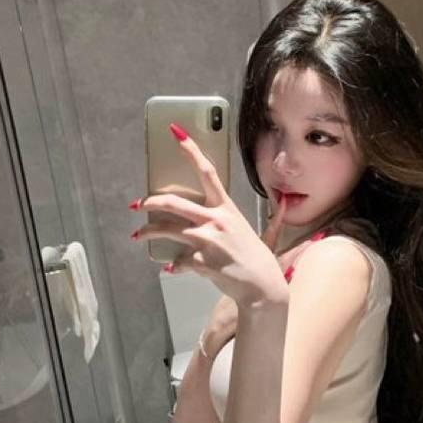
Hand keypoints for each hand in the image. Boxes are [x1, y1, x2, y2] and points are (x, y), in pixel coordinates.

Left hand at [131, 124, 290, 307]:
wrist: (261, 289)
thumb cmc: (260, 261)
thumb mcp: (265, 234)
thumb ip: (272, 217)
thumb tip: (284, 202)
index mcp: (228, 208)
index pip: (207, 172)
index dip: (190, 150)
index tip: (175, 133)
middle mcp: (216, 220)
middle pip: (174, 203)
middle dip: (150, 202)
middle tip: (137, 205)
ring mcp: (207, 240)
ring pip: (167, 229)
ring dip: (148, 231)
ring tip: (138, 235)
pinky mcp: (201, 261)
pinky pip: (178, 260)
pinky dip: (173, 265)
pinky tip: (171, 267)